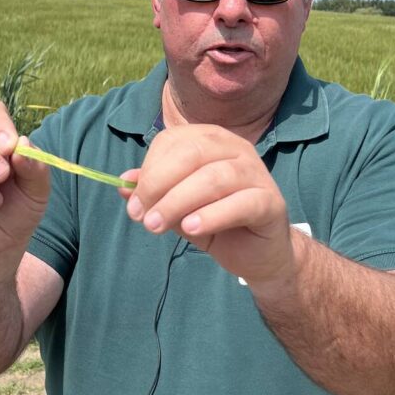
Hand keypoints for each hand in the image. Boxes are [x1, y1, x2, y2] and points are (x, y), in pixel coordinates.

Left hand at [120, 125, 292, 284]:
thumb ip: (155, 193)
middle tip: (143, 217)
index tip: (133, 202)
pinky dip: (211, 215)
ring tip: (157, 226)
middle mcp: (236, 148)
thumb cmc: (217, 223)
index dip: (148, 170)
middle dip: (159, 185)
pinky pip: (240, 203)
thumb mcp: (178, 208)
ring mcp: (257, 173)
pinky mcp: (271, 202)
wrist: (257, 254)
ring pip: (214, 178)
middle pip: (192, 154)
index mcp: (211, 140)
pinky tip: (191, 228)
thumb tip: (123, 184)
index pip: (172, 141)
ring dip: (178, 202)